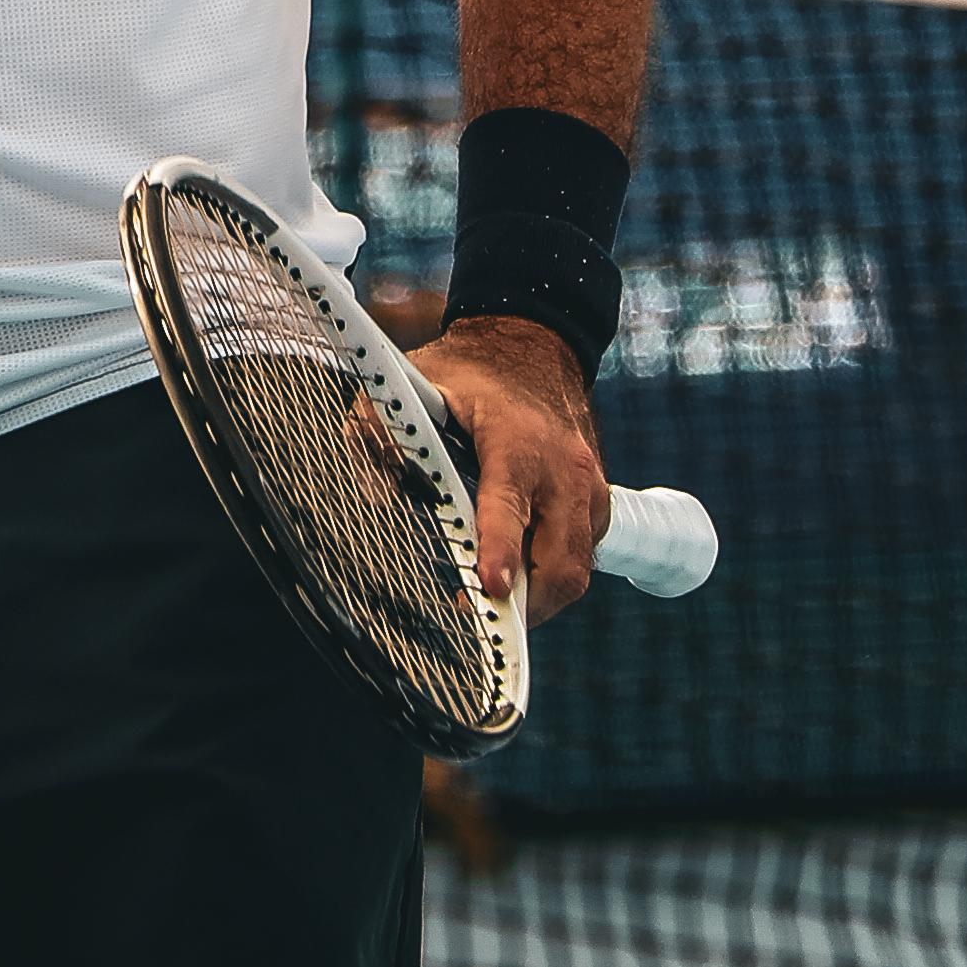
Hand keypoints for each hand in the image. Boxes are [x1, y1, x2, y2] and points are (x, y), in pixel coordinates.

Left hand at [413, 315, 607, 618]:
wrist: (534, 345)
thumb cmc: (469, 371)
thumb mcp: (417, 383)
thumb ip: (383, 429)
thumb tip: (367, 490)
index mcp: (517, 441)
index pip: (510, 505)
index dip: (499, 550)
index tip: (489, 589)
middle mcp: (563, 470)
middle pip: (560, 560)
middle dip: (528, 603)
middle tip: (484, 621)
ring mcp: (590, 488)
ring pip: (576, 568)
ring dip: (540, 597)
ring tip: (497, 607)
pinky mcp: (599, 501)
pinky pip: (583, 554)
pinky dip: (554, 574)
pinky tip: (520, 578)